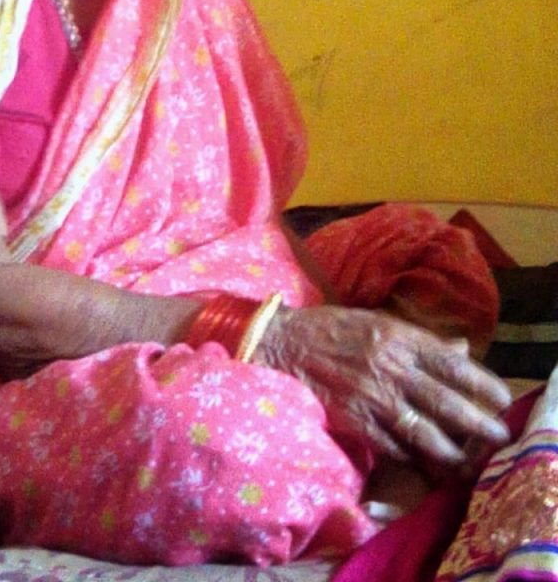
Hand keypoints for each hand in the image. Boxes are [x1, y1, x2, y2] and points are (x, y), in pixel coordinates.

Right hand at [256, 305, 511, 466]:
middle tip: (498, 435)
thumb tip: (459, 350)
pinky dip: (409, 453)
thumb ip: (419, 339)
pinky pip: (390, 443)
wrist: (282, 343)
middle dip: (477, 422)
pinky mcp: (353, 420)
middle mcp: (390, 367)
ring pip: (421, 430)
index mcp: (398, 338)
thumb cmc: (331, 328)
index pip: (451, 363)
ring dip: (449, 449)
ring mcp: (372, 396)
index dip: (481, 382)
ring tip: (467, 461)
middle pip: (444, 400)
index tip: (502, 396)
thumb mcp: (378, 322)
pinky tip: (420, 458)